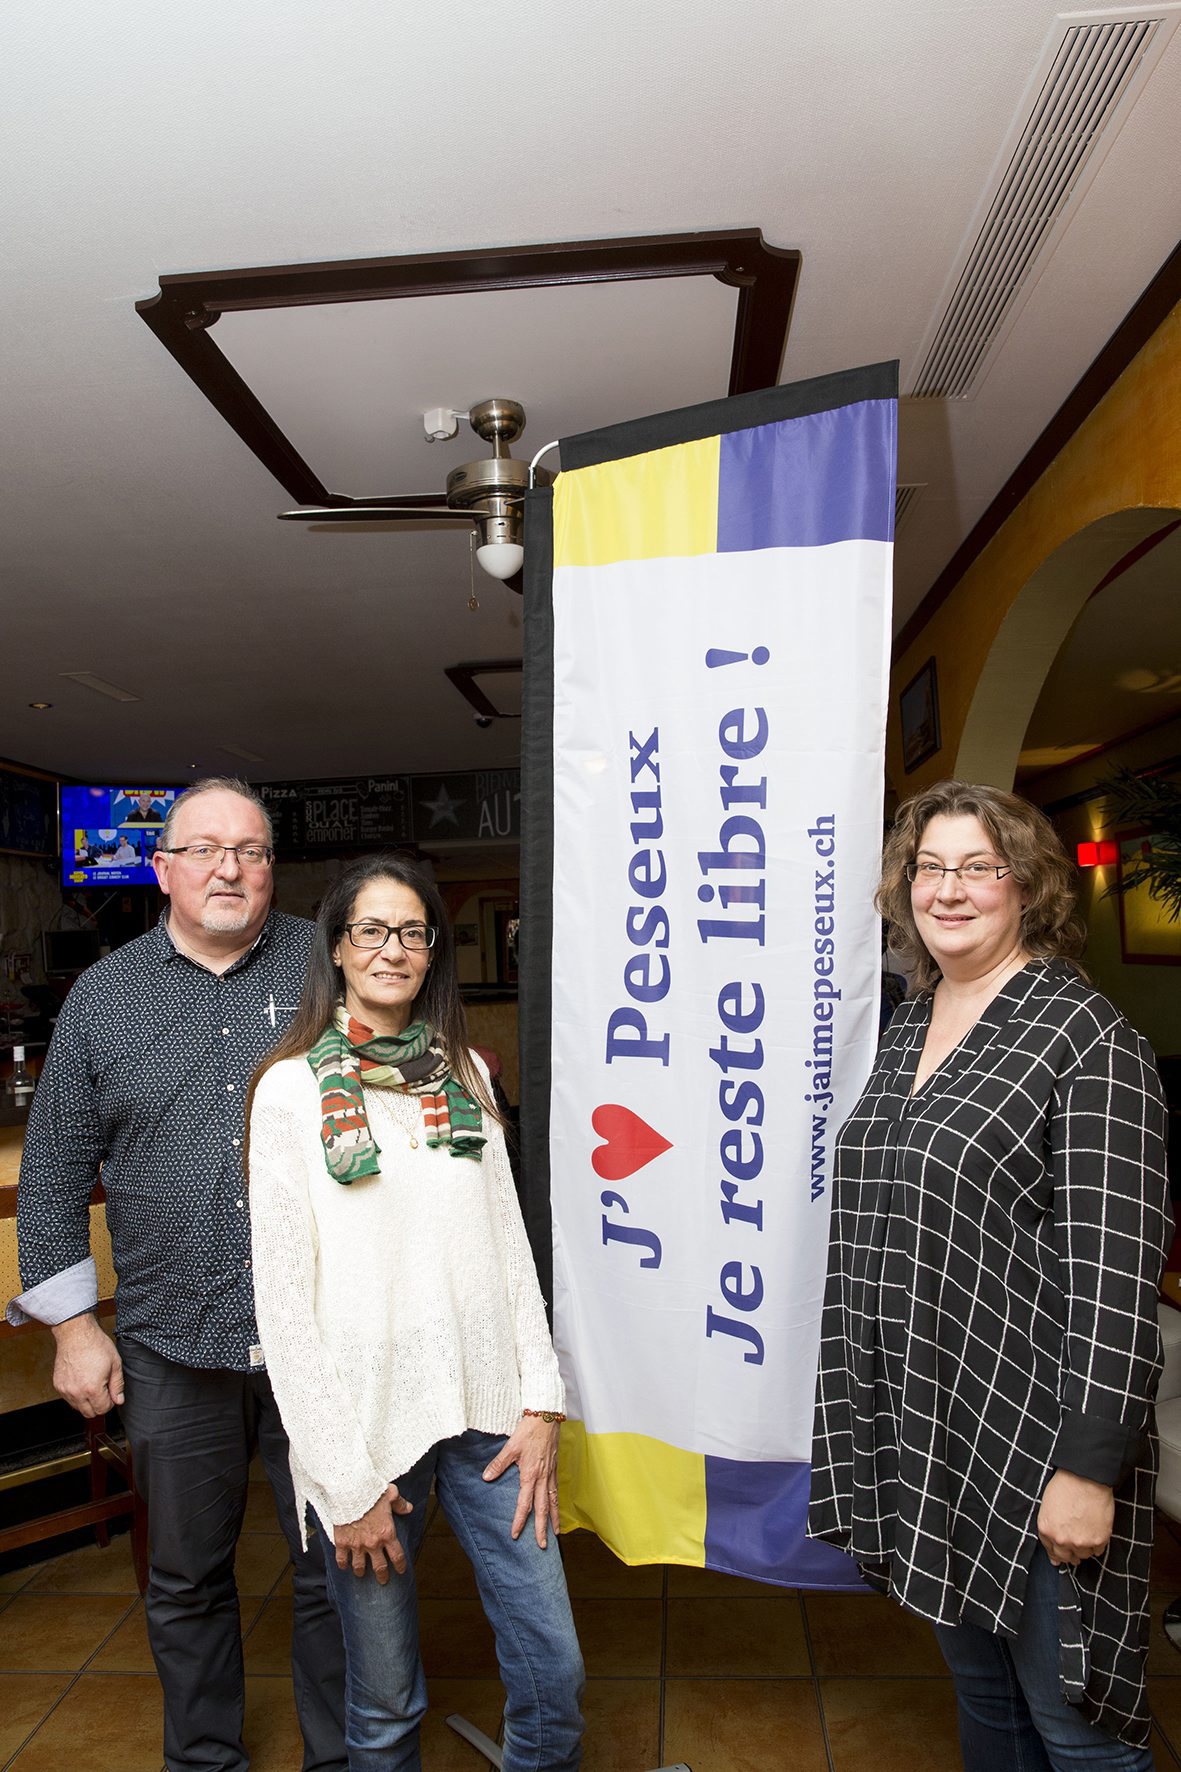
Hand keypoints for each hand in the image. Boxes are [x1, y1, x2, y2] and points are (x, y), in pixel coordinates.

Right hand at [51, 1314, 123, 1416]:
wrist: (76, 1334)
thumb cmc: (95, 1345)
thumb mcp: (115, 1364)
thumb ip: (117, 1385)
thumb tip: (119, 1400)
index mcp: (92, 1389)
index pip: (102, 1409)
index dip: (110, 1403)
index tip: (111, 1393)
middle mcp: (77, 1392)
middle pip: (89, 1413)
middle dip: (98, 1405)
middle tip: (103, 1390)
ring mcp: (65, 1390)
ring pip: (78, 1408)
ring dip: (86, 1401)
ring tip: (92, 1384)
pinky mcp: (58, 1385)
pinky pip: (68, 1399)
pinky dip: (76, 1395)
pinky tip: (82, 1381)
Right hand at [333, 1484, 413, 1583]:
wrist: (349, 1491)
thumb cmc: (371, 1491)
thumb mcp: (391, 1494)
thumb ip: (400, 1504)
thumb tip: (408, 1508)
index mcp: (387, 1533)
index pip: (397, 1556)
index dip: (400, 1565)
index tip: (401, 1570)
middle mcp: (373, 1543)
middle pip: (380, 1567)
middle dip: (382, 1576)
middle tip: (383, 1580)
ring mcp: (357, 1545)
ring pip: (360, 1566)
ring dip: (361, 1572)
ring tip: (362, 1574)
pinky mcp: (342, 1542)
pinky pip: (342, 1559)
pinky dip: (343, 1565)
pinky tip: (344, 1567)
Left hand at [482, 1417, 560, 1548]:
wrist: (546, 1416)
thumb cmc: (529, 1429)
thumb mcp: (511, 1446)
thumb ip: (499, 1464)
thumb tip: (486, 1478)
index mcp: (530, 1474)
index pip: (524, 1504)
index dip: (519, 1520)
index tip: (515, 1534)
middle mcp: (542, 1477)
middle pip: (542, 1508)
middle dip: (541, 1528)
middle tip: (541, 1546)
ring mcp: (550, 1473)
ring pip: (552, 1501)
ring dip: (553, 1519)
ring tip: (555, 1533)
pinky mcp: (554, 1467)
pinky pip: (556, 1491)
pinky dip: (557, 1503)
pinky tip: (555, 1509)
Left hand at [1037, 1469, 1113, 1565]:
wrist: (1086, 1478)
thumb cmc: (1065, 1486)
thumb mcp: (1047, 1506)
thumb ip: (1049, 1526)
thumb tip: (1055, 1542)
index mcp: (1046, 1530)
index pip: (1051, 1550)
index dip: (1056, 1552)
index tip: (1060, 1555)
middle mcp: (1062, 1540)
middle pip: (1066, 1557)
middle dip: (1069, 1555)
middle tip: (1074, 1552)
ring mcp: (1081, 1542)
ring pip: (1083, 1555)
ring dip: (1084, 1548)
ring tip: (1086, 1536)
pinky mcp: (1098, 1540)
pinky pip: (1098, 1551)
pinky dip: (1097, 1545)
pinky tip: (1095, 1535)